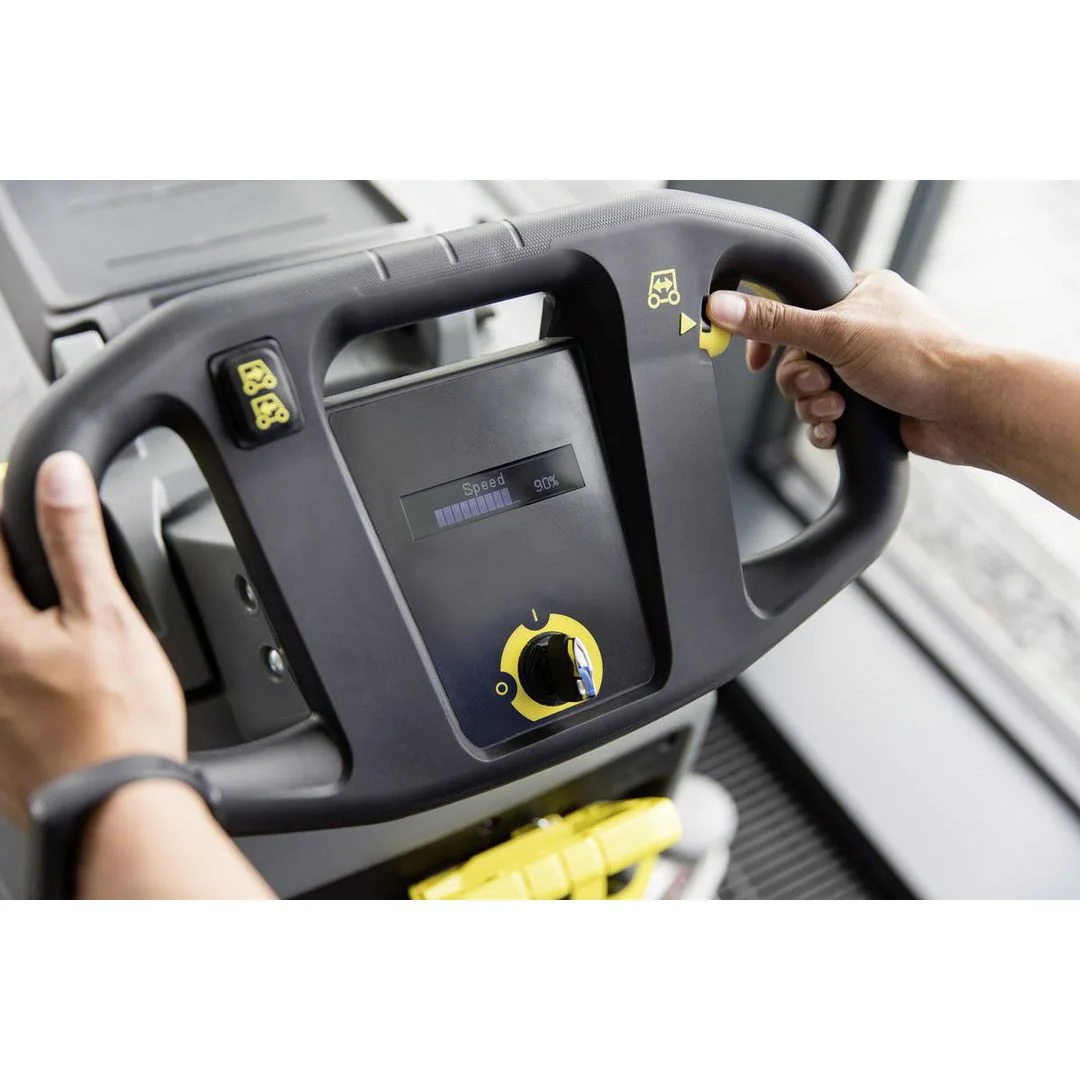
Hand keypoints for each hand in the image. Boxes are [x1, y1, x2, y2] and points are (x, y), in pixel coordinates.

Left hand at [0, 452, 184, 826]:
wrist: (113, 805)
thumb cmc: (117, 722)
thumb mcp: (107, 615)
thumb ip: (74, 541)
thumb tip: (56, 476)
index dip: (6, 507)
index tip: (21, 490)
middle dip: (21, 577)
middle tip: (56, 585)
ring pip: (2, 641)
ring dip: (22, 618)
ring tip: (63, 638)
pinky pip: (3, 686)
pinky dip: (22, 667)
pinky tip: (53, 682)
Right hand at [705, 269, 982, 465]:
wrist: (968, 411)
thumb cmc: (918, 359)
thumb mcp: (834, 332)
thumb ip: (774, 321)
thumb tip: (720, 305)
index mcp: (857, 294)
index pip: (792, 306)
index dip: (769, 335)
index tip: (755, 358)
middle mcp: (860, 330)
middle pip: (794, 356)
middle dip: (801, 379)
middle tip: (822, 382)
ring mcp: (866, 370)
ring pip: (808, 391)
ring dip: (814, 406)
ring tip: (839, 409)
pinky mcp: (869, 406)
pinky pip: (825, 419)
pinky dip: (825, 428)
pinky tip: (837, 432)